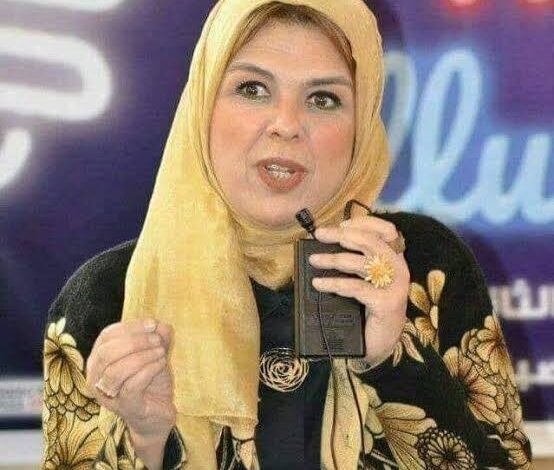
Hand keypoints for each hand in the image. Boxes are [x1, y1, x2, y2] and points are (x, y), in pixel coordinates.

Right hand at [86, 319, 175, 464]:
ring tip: (161, 351)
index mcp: (99, 360)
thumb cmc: (150, 380)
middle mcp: (96, 378)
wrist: (158, 412)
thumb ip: (158, 337)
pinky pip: (131, 386)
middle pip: (106, 353)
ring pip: (116, 371)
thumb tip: (161, 326)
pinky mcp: (124, 408)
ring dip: (142, 356)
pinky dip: (148, 370)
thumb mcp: (154, 353)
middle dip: (134, 342)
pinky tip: (161, 363)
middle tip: (157, 339)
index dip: (130, 327)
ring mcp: (108, 396)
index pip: (106, 337)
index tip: (153, 324)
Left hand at [309, 216, 409, 365]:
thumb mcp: (365, 281)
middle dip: (341, 235)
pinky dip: (334, 284)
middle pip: (370, 242)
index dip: (364, 222)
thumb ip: (355, 263)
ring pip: (360, 263)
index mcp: (395, 260)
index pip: (387, 230)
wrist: (380, 345)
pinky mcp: (385, 303)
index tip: (341, 223)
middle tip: (319, 235)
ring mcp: (394, 287)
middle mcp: (398, 269)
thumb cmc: (369, 310)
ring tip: (314, 261)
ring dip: (332, 259)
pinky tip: (319, 284)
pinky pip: (356, 287)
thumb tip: (325, 246)